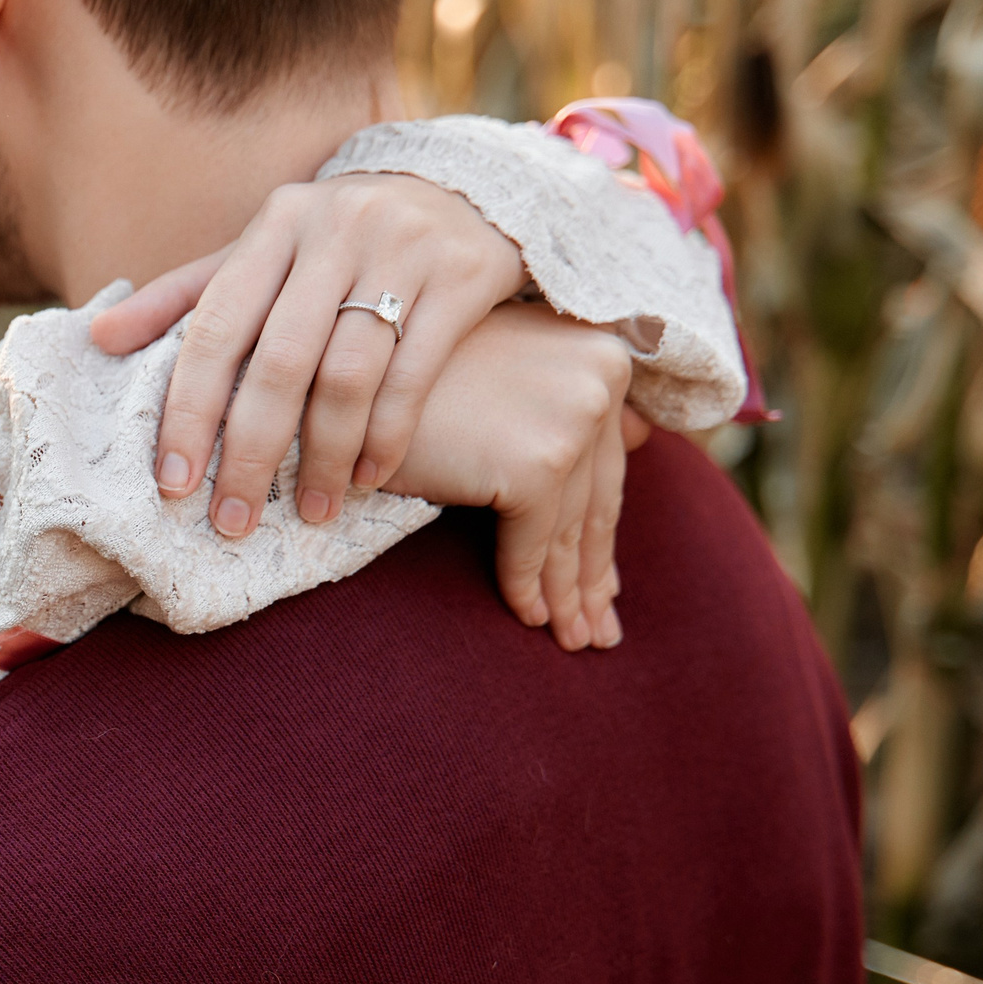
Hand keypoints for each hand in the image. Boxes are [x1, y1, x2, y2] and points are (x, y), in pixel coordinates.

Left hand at [90, 173, 528, 538]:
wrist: (466, 191)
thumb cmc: (338, 242)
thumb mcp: (264, 253)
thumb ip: (186, 297)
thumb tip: (97, 337)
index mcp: (275, 224)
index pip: (215, 326)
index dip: (188, 408)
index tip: (172, 482)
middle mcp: (335, 229)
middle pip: (280, 360)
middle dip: (251, 451)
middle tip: (233, 520)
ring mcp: (402, 250)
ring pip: (349, 374)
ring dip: (324, 457)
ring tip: (313, 512)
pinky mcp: (460, 276)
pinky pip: (414, 374)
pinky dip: (387, 436)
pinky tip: (368, 479)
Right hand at [383, 305, 649, 650]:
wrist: (336, 380)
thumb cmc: (406, 374)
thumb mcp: (500, 362)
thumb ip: (564, 390)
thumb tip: (646, 435)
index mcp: (598, 347)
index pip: (607, 458)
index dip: (600, 525)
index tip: (600, 577)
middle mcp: (600, 376)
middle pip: (598, 496)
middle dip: (592, 570)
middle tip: (596, 626)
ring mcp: (572, 418)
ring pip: (572, 528)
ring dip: (568, 593)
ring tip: (571, 637)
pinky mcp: (537, 463)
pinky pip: (534, 544)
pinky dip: (527, 586)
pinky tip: (526, 615)